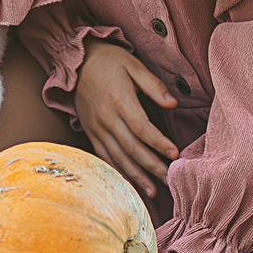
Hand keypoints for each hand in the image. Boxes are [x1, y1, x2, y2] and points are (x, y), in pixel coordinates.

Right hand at [73, 38, 176, 196]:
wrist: (77, 62)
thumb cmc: (109, 61)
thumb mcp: (133, 64)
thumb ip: (153, 85)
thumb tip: (173, 103)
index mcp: (119, 100)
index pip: (141, 128)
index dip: (158, 143)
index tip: (175, 154)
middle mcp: (106, 118)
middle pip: (131, 147)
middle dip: (151, 166)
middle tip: (169, 179)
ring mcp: (96, 127)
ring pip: (118, 157)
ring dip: (136, 175)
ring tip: (153, 190)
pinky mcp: (91, 132)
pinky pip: (105, 156)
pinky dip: (118, 171)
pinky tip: (130, 182)